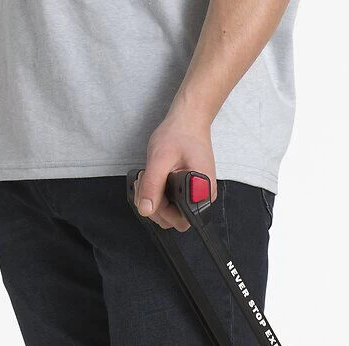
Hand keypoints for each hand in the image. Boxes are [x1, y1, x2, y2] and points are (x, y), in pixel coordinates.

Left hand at [136, 110, 216, 231]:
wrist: (188, 121)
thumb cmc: (179, 135)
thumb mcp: (160, 158)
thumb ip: (153, 186)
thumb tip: (145, 210)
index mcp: (202, 191)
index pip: (181, 220)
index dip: (161, 210)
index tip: (151, 190)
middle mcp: (203, 198)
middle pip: (175, 220)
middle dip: (155, 205)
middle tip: (145, 182)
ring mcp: (197, 196)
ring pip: (171, 213)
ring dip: (154, 200)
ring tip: (148, 178)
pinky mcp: (190, 192)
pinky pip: (173, 203)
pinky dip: (159, 195)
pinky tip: (155, 179)